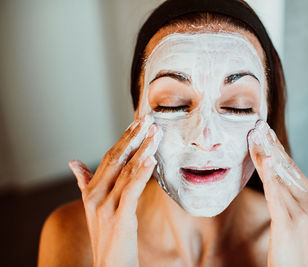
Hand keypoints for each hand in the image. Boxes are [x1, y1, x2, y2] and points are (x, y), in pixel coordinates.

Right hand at [68, 114, 162, 266]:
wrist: (109, 266)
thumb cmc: (107, 235)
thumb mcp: (94, 208)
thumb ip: (85, 183)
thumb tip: (73, 163)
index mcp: (91, 191)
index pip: (109, 158)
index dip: (124, 139)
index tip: (138, 123)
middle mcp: (95, 196)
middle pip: (117, 160)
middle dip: (134, 138)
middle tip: (149, 120)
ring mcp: (106, 207)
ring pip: (126, 171)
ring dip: (143, 150)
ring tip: (155, 134)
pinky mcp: (120, 218)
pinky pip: (131, 190)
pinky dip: (141, 173)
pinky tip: (151, 159)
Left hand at [248, 120, 307, 266]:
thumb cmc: (301, 243)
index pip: (292, 167)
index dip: (278, 148)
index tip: (266, 132)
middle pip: (285, 168)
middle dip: (270, 145)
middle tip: (258, 125)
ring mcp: (301, 212)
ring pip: (278, 177)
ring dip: (263, 155)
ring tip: (255, 136)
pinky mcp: (288, 222)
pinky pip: (275, 194)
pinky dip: (268, 176)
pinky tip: (263, 160)